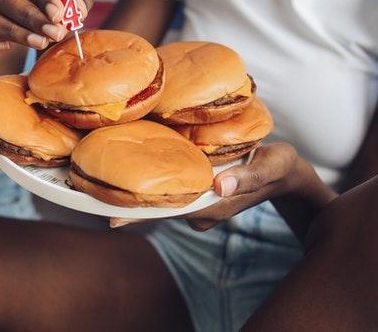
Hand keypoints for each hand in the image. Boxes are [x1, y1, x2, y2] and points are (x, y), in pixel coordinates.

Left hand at [110, 143, 306, 229]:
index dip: (142, 212)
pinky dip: (153, 174)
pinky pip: (172, 182)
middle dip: (129, 202)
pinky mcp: (198, 184)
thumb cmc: (280, 167)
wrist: (286, 171)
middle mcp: (202, 205)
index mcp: (215, 205)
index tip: (112, 216)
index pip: (172, 211)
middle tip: (91, 194)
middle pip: (161, 205)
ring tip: (102, 176)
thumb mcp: (272, 167)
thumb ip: (249, 177)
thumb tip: (218, 184)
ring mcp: (199, 196)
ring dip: (138, 187)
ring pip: (164, 195)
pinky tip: (132, 162)